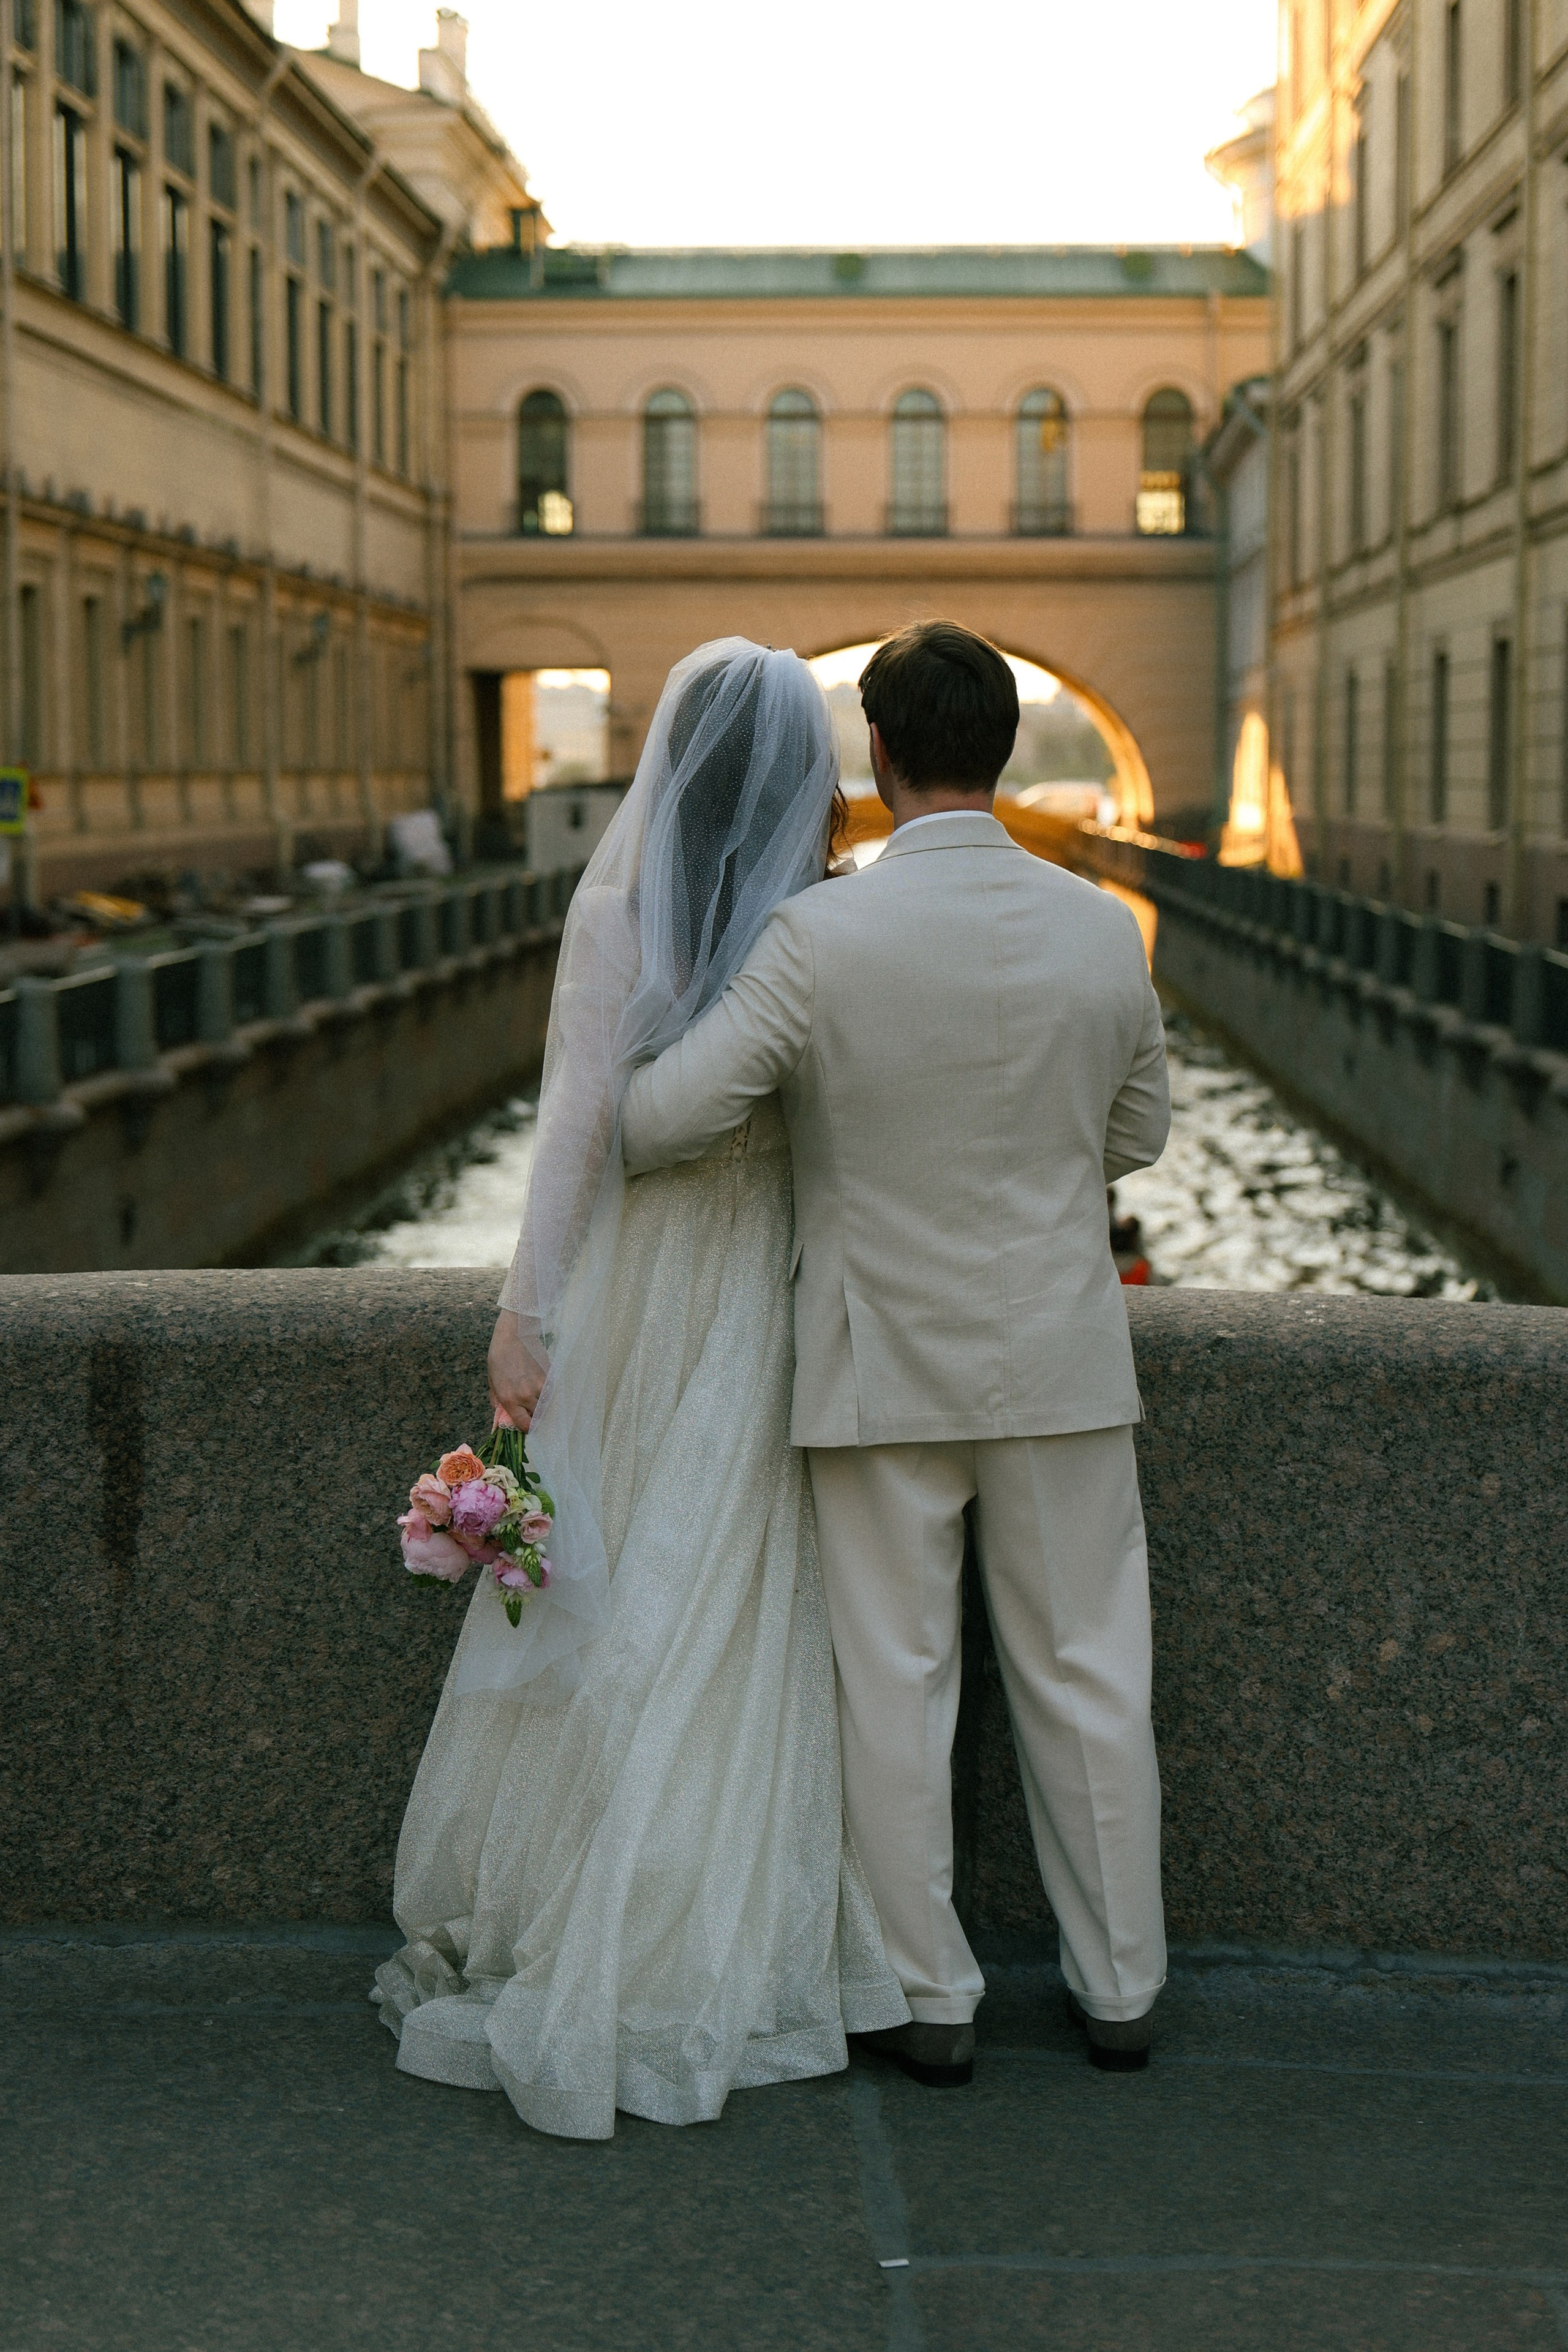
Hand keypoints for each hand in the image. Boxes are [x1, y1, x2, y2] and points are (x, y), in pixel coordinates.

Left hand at [488, 1313, 546, 1431]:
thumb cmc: (499, 1356)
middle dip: (533, 1414)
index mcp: (510, 1399)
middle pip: (537, 1416)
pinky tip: (539, 1382)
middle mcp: (526, 1396)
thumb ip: (497, 1400)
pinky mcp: (550, 1376)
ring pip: (546, 1404)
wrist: (514, 1334)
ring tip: (534, 1393)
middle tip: (529, 1407)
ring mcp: (540, 1386)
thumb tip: (503, 1414)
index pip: (525, 1425)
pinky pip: (551, 1392)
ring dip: (541, 1402)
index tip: (527, 1424)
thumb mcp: (493, 1381)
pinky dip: (547, 1391)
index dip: (527, 1428)